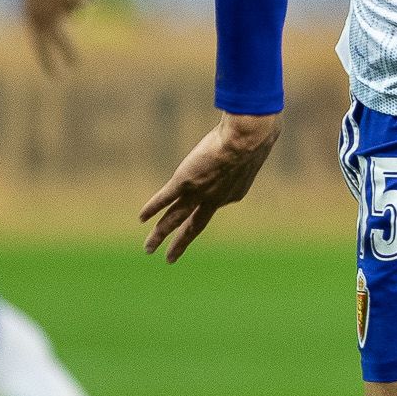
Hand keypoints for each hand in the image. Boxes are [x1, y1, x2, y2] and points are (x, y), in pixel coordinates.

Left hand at [20, 0, 88, 77]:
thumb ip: (59, 8)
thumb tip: (84, 10)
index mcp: (32, 16)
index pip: (39, 44)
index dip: (47, 60)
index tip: (55, 77)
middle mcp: (45, 14)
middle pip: (60, 39)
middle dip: (68, 52)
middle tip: (75, 65)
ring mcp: (58, 6)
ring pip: (74, 11)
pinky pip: (83, 0)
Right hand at [140, 111, 282, 262]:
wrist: (247, 140)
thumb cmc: (254, 137)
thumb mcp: (254, 148)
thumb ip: (248, 150)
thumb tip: (254, 137)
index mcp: (233, 193)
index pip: (214, 203)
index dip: (207, 204)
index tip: (202, 205)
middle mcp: (215, 199)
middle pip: (193, 226)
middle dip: (180, 243)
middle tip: (170, 259)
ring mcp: (198, 193)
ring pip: (174, 219)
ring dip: (160, 234)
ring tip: (148, 248)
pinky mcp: (184, 182)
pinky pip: (164, 199)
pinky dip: (152, 208)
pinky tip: (141, 218)